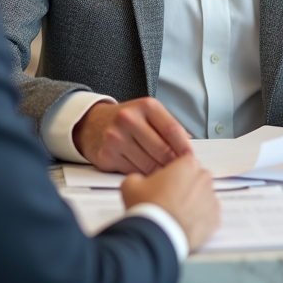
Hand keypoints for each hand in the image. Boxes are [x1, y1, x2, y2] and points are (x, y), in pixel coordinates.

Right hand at [72, 97, 192, 174]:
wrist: (92, 124)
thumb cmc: (126, 120)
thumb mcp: (148, 114)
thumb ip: (168, 128)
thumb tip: (188, 148)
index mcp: (145, 106)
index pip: (172, 129)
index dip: (184, 147)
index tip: (191, 158)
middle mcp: (129, 119)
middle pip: (162, 149)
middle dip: (174, 164)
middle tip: (181, 173)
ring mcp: (116, 138)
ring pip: (149, 164)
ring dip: (160, 173)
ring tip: (166, 177)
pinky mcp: (107, 155)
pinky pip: (134, 172)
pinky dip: (144, 177)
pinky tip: (148, 176)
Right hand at [121, 155, 219, 251]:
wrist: (156, 236)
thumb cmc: (148, 208)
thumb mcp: (131, 184)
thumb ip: (138, 177)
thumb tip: (138, 181)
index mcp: (187, 165)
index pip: (185, 162)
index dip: (174, 172)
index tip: (166, 181)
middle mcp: (204, 180)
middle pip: (197, 178)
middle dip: (186, 186)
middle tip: (169, 198)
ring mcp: (211, 200)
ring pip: (204, 197)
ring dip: (194, 203)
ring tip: (175, 214)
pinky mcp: (215, 220)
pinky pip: (209, 216)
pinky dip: (200, 220)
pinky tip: (185, 223)